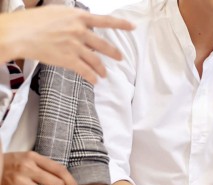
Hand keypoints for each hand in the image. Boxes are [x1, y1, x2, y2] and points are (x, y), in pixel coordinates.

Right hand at [0, 5, 133, 83]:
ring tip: (105, 74)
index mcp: (77, 16)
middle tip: (120, 58)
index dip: (121, 24)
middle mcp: (79, 31)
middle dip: (114, 53)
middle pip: (103, 45)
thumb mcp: (56, 12)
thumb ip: (72, 20)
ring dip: (102, 69)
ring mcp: (75, 46)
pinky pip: (86, 71)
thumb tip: (83, 26)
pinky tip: (95, 81)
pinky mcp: (68, 59)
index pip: (105, 20)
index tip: (132, 27)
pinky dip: (92, 77)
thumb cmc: (32, 21)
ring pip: (96, 60)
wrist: (18, 33)